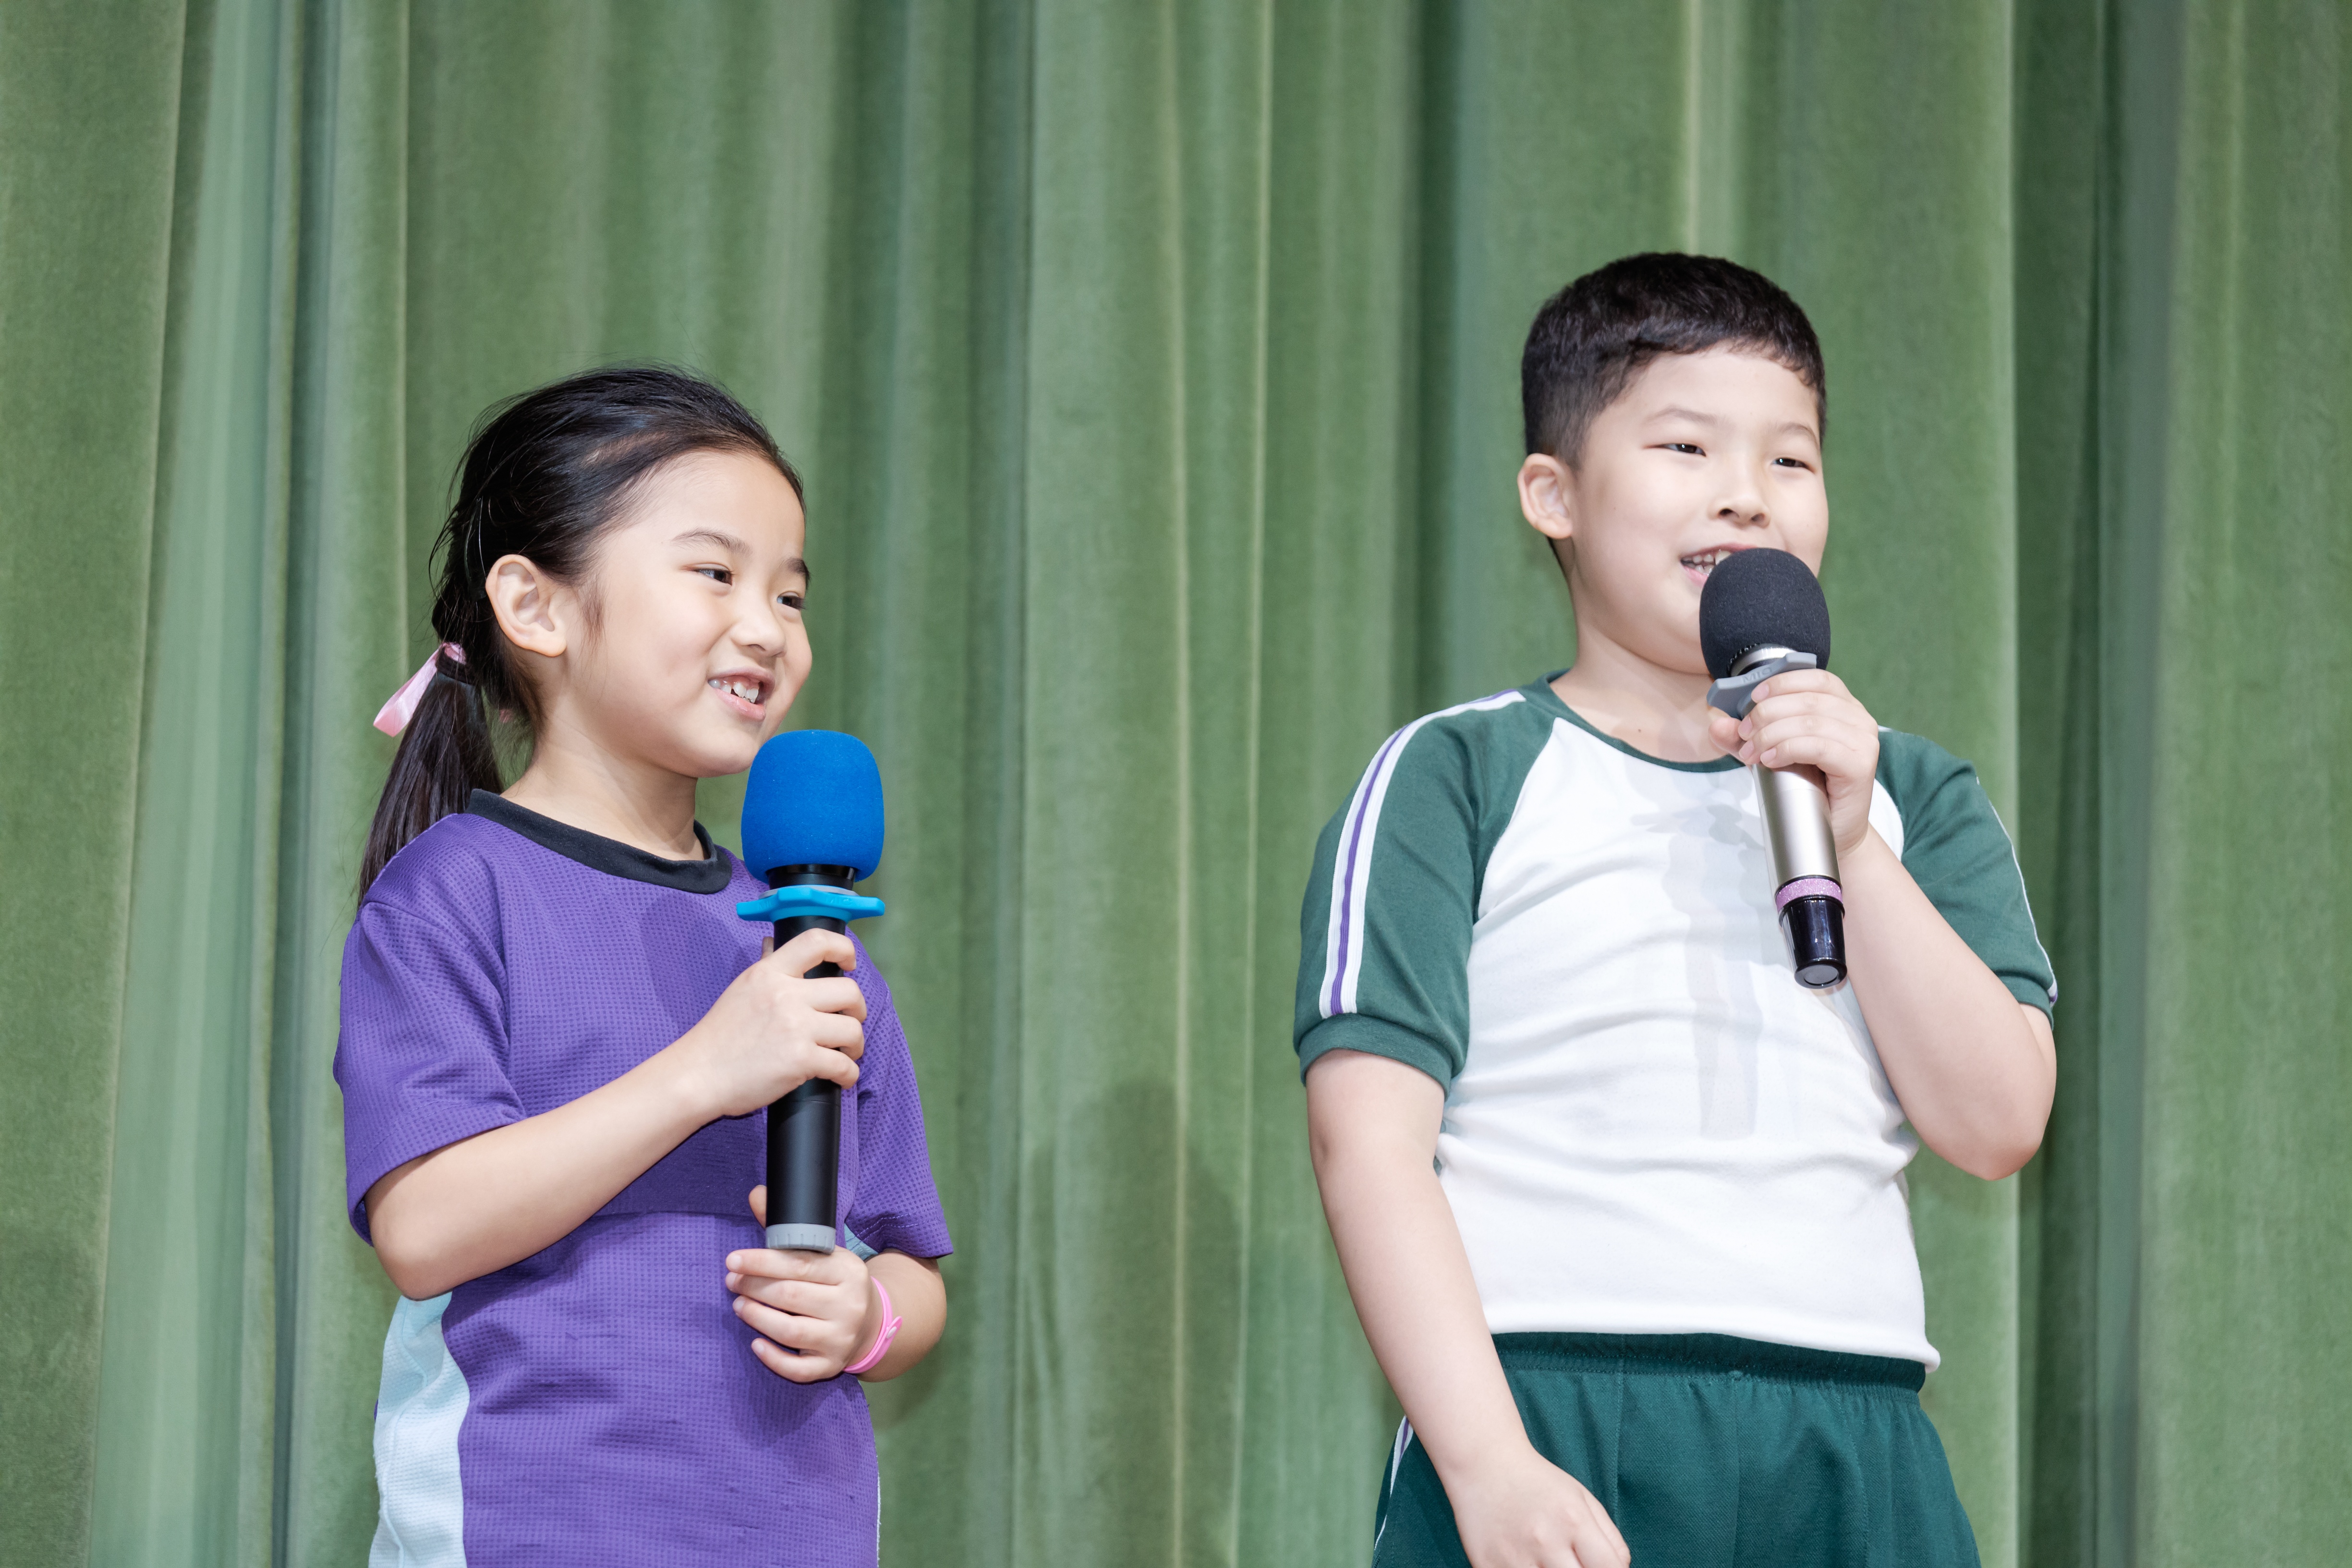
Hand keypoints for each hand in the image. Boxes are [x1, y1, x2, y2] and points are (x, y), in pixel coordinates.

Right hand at [669, 930, 865, 1119]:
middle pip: (849, 991)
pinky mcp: (801, 1060)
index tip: (850, 963)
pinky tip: (842, 1077)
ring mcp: (796, 1028)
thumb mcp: (741, 989)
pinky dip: (849, 1074)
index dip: (843, 948)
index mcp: (769, 973)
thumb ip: (767, 968)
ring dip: (856, 1044)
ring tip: (847, 1052)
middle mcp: (786, 995)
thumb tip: (774, 945)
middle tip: (849, 1021)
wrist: (697, 1076)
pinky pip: (844, 1065)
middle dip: (858, 1009)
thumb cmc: (718, 1036)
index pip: (816, 941)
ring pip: (852, 1029)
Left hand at [725, 1186, 882, 1381]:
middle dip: (754, 1287)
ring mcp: (841, 1338)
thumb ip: (788, 1228)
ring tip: (739, 1305)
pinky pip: (798, 1369)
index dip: (761, 1261)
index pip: (800, 1264)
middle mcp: (849, 1305)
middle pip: (791, 1296)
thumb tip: (756, 1193)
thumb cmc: (835, 1283)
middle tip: (731, 1281)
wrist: (871, 1323)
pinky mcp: (832, 1366)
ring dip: (757, 1318)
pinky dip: (773, 1358)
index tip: (732, 1260)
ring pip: (791, 1332)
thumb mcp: (822, 1252)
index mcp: (848, 1271)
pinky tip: (755, 1344)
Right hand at [1447, 1444, 1628, 1567]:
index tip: (1600, 1566)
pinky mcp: (1488, 1566)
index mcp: (1573, 1521)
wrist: (1483, 1463)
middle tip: (1573, 1562)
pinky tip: (1526, 1563)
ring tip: (1550, 1562)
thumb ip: (1610, 1538)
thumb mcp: (1582, 1499)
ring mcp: (1514, 1557)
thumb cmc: (1538, 1483)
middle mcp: (1545, 1541)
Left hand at [1706, 667, 1882, 858]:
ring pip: (1810, 722)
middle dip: (1766, 714)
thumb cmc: (1807, 787)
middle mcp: (1859, 718)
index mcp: (1843, 706)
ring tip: (1753, 753)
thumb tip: (1716, 724)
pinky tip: (1770, 760)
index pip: (1815, 678)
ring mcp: (1864, 740)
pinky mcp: (1861, 765)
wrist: (1834, 831)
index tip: (1751, 699)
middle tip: (1744, 735)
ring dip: (1772, 734)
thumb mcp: (1768, 754)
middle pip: (1808, 699)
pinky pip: (1819, 746)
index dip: (1781, 683)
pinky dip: (1789, 749)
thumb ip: (1744, 738)